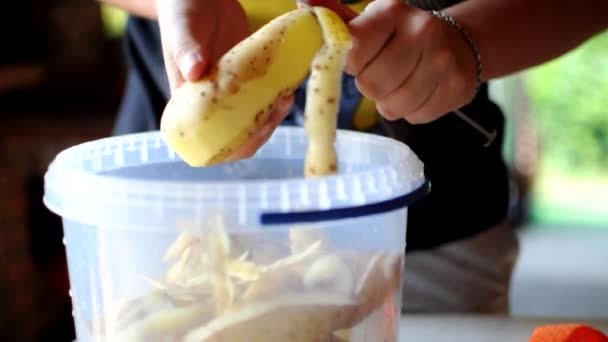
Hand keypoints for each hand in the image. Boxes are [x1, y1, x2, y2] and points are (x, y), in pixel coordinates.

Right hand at [156, 0, 293, 158]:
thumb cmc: (181, 9)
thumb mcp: (181, 26)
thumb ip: (186, 48)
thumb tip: (194, 72)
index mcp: (187, 102)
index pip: (209, 141)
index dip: (234, 145)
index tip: (256, 128)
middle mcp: (209, 103)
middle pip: (237, 137)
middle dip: (261, 130)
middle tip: (278, 106)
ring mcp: (229, 93)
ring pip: (253, 121)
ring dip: (272, 117)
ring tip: (286, 97)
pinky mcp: (245, 80)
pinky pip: (262, 98)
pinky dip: (276, 99)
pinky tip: (288, 87)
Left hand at [306, 0, 478, 123]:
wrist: (461, 43)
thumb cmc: (402, 36)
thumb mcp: (371, 22)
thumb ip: (337, 18)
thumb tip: (303, 0)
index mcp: (393, 12)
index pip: (354, 49)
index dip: (353, 63)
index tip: (362, 59)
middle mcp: (422, 32)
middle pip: (371, 84)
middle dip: (371, 85)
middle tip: (383, 74)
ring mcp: (443, 61)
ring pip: (392, 106)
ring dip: (389, 102)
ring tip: (401, 84)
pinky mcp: (457, 89)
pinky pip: (414, 116)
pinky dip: (411, 110)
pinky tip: (420, 91)